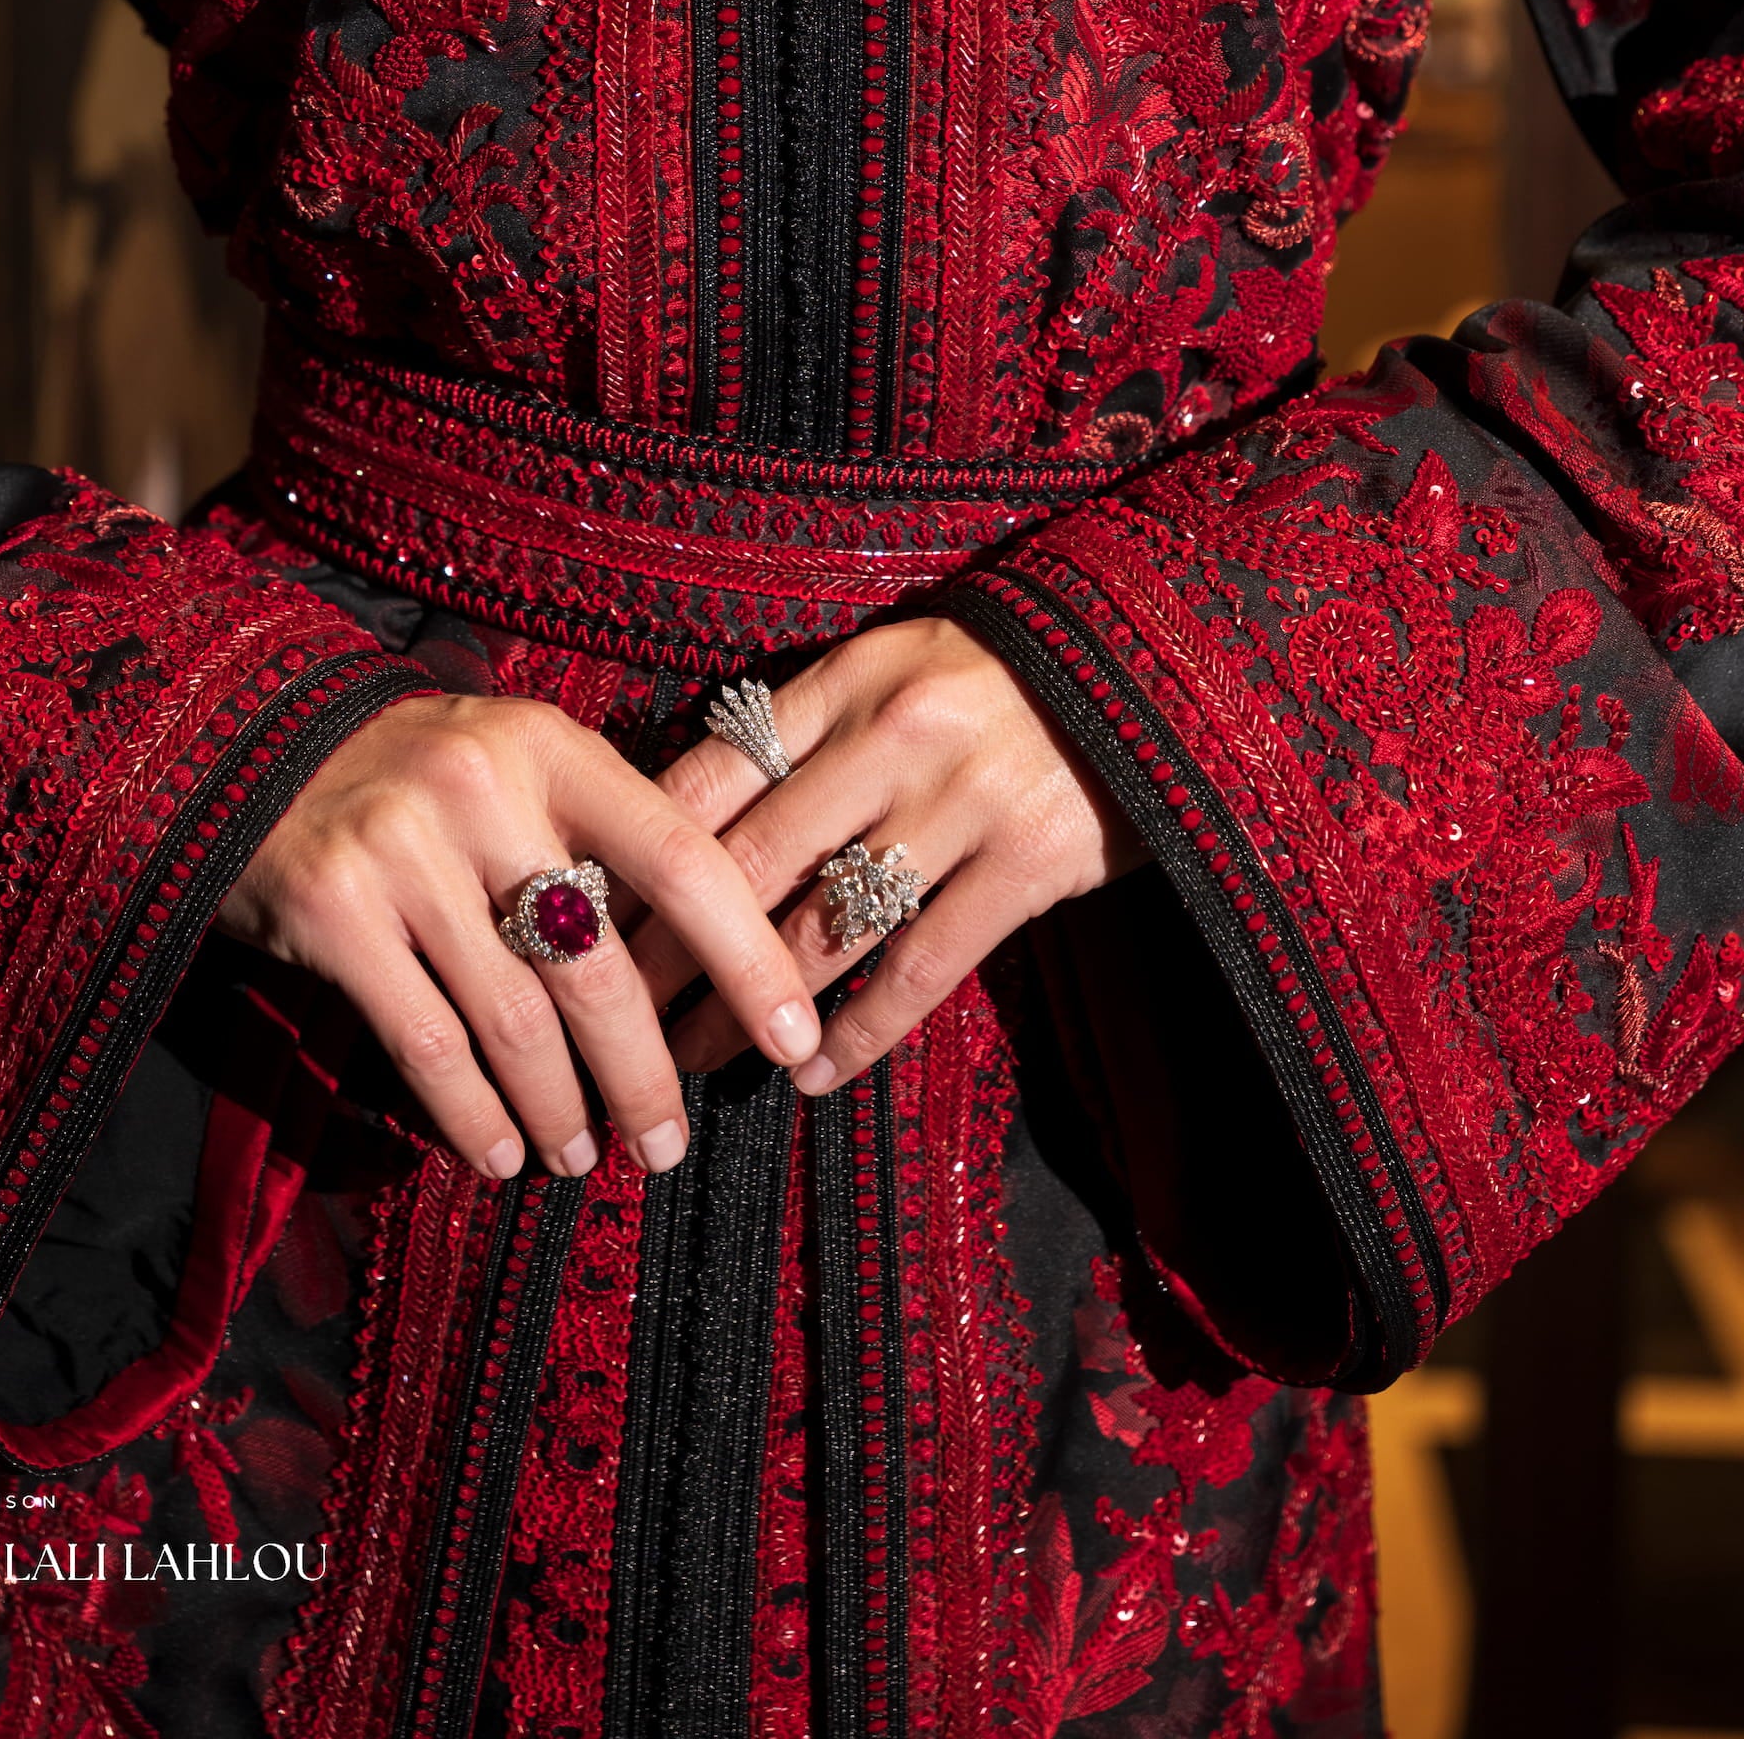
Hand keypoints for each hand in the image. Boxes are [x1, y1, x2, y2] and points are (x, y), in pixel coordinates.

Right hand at [218, 689, 822, 1180]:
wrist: (249, 745)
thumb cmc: (419, 774)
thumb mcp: (518, 765)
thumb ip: (599, 834)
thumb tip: (709, 961)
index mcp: (552, 749)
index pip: (681, 858)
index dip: (748, 957)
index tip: (795, 1037)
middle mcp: (482, 789)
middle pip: (598, 963)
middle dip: (645, 1072)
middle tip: (666, 1143)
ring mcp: (401, 849)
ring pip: (515, 1018)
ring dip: (562, 1106)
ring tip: (582, 1156)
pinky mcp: (331, 910)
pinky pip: (427, 1042)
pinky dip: (473, 1113)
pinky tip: (500, 1151)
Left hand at [631, 617, 1144, 1094]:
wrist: (1155, 669)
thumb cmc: (1002, 674)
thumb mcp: (896, 665)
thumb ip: (808, 726)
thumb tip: (690, 808)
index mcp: (849, 680)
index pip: (713, 771)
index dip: (640, 854)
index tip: (588, 915)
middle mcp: (894, 738)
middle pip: (748, 862)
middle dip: (669, 949)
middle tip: (611, 1014)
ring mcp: (962, 804)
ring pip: (824, 929)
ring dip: (750, 1008)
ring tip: (693, 1060)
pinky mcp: (1027, 868)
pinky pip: (922, 969)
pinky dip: (859, 1033)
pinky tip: (813, 1076)